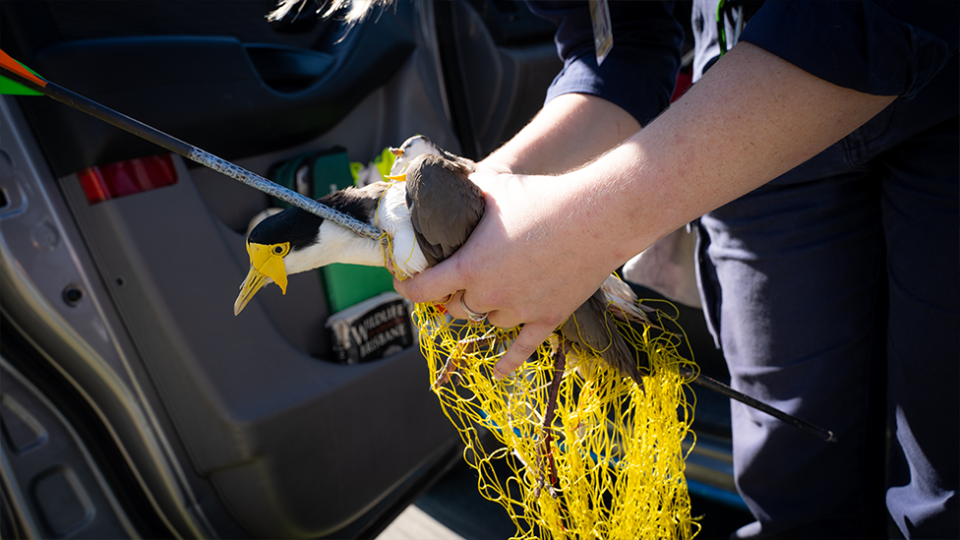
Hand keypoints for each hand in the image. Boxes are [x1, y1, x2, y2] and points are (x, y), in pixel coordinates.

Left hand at [394, 171, 624, 377]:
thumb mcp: (493, 187)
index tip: (403, 282)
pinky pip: (522, 349)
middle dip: (450, 295)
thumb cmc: (541, 196)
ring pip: (489, 321)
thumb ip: (466, 193)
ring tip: (490, 294)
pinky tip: (498, 372)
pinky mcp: (548, 318)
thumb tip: (448, 186)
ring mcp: (520, 311)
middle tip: (452, 284)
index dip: (408, 286)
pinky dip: (508, 361)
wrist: (596, 217)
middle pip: (457, 307)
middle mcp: (489, 295)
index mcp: (468, 267)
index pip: (424, 288)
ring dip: (484, 310)